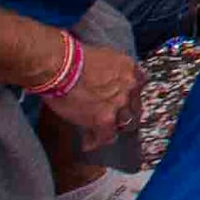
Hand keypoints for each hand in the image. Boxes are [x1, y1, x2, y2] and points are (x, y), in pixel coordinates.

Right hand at [36, 25, 137, 144]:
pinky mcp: (104, 118)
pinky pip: (104, 135)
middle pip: (134, 105)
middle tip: (115, 120)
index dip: (129, 95)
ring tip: (102, 133)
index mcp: (129, 68)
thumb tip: (100, 79)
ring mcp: (118, 104)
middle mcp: (129, 86)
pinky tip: (88, 144)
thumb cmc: (72, 57)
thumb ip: (109, 70)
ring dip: (113, 128)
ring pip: (123, 123)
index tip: (123, 101)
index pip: (137, 85)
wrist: (61, 66)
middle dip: (125, 113)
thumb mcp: (101, 56)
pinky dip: (96, 141)